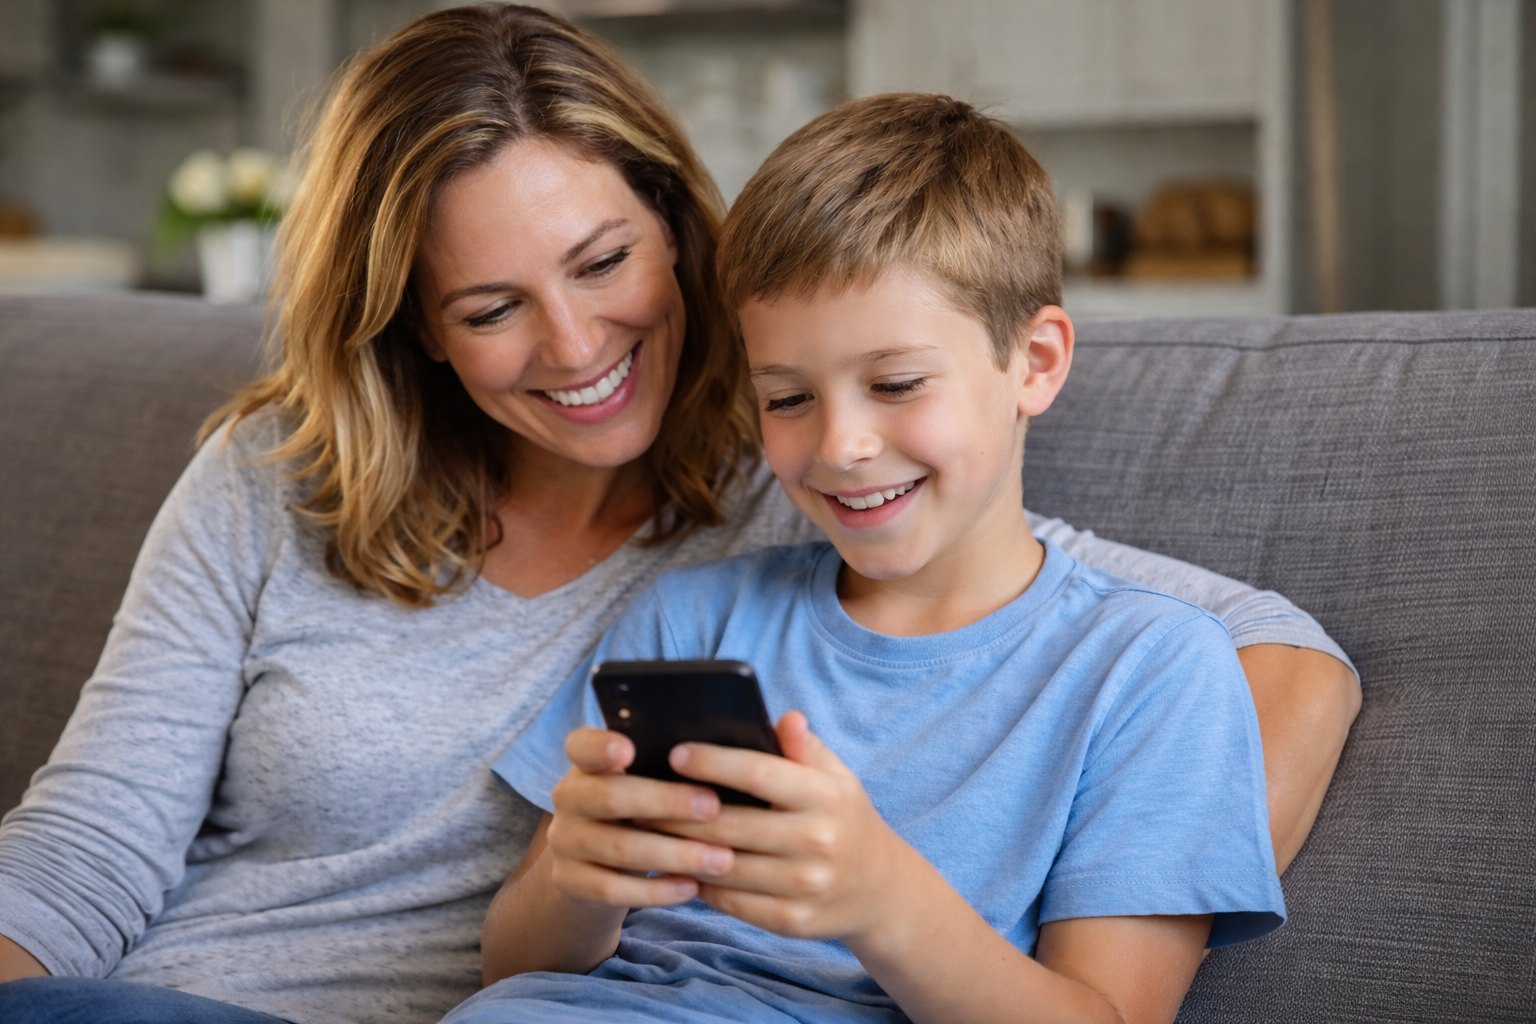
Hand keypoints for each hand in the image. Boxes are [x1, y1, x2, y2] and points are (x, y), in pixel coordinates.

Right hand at [544, 726, 737, 908]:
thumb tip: (733, 751)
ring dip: (675, 854)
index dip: (601, 746)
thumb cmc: (638, 808)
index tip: (629, 749)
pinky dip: (657, 890)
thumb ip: (669, 764)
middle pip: (611, 797)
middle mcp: (568, 797)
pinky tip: (692, 887)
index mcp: (586, 761)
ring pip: (620, 848)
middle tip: (714, 808)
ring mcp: (564, 841)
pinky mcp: (570, 881)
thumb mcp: (642, 780)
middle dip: (666, 803)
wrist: (594, 865)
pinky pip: (613, 889)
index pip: (582, 745)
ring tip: (721, 859)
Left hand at [656, 711, 913, 942]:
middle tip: (638, 797)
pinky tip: (675, 866)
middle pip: (730, 824)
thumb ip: (804, 747)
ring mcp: (805, 885)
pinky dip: (699, 883)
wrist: (879, 889)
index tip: (675, 754)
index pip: (759, 773)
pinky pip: (730, 901)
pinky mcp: (792, 921)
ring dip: (678, 850)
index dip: (714, 762)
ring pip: (723, 866)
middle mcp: (817, 841)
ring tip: (645, 831)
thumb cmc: (842, 817)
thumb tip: (784, 717)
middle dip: (676, 811)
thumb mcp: (835, 776)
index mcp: (825, 796)